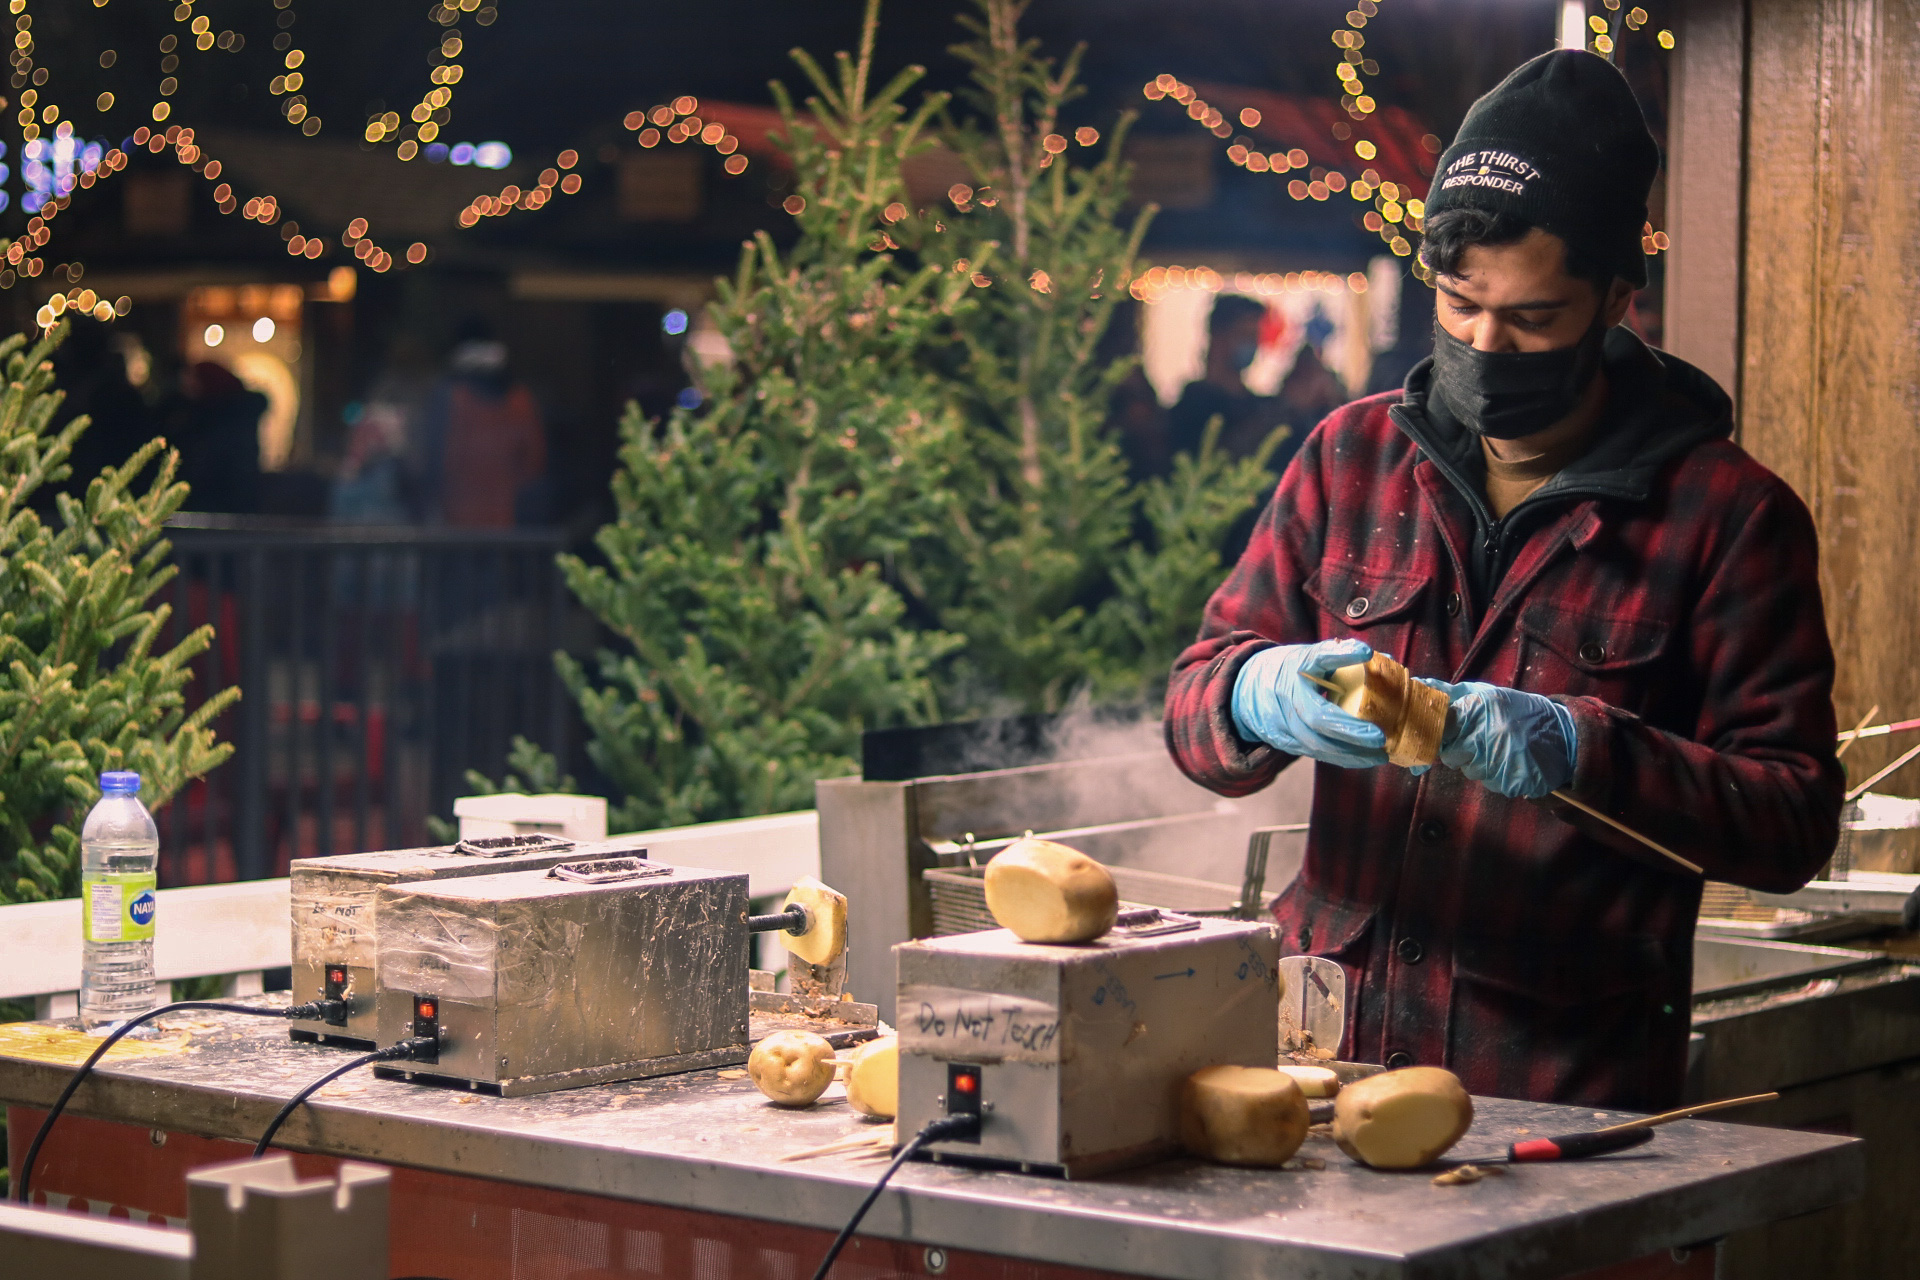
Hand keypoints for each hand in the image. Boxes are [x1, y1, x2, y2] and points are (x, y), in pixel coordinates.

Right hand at [1231, 639, 1388, 768]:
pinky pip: (1315, 752)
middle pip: (1318, 717)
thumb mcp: (1311, 657)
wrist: (1250, 689)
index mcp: (1297, 665)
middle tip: (1379, 737)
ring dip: (1351, 753)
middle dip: (1351, 730)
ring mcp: (1283, 721)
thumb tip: (1384, 659)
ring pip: (1317, 744)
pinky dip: (1342, 758)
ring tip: (1380, 755)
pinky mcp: (1284, 741)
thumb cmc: (1291, 672)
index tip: (1364, 652)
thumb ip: (1343, 658)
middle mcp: (1287, 693)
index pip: (1319, 657)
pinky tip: (1364, 759)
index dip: (1341, 654)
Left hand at [1415, 678, 1576, 798]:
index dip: (1443, 734)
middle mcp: (1488, 734)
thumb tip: (1419, 686)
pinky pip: (1491, 784)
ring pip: (1470, 771)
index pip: (1442, 728)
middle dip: (1461, 752)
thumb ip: (1454, 695)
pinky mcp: (1511, 781)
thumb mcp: (1489, 695)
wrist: (1564, 735)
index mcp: (1480, 709)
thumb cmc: (1519, 713)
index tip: (1449, 735)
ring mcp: (1500, 760)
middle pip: (1451, 756)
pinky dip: (1498, 776)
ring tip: (1501, 750)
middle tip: (1481, 742)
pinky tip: (1512, 762)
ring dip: (1480, 764)